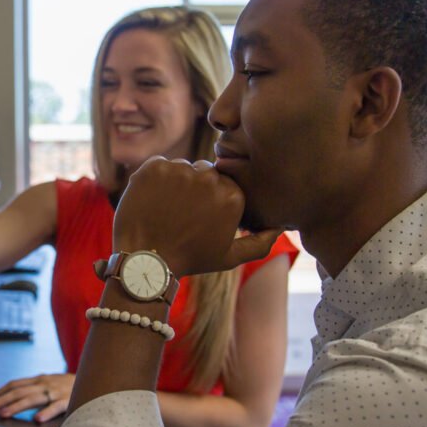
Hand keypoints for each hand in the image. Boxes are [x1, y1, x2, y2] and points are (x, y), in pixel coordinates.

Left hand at [0, 373, 73, 422]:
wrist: (93, 380)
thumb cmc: (67, 385)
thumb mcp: (49, 382)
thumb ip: (33, 388)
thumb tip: (13, 395)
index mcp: (39, 379)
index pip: (15, 384)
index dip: (0, 392)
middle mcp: (44, 384)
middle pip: (19, 391)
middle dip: (1, 400)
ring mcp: (55, 392)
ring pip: (32, 399)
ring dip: (16, 407)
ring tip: (4, 414)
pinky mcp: (68, 400)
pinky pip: (56, 407)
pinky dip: (46, 412)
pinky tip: (37, 419)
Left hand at [114, 158, 280, 277]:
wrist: (146, 261)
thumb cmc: (190, 259)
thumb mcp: (230, 257)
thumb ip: (260, 243)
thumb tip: (280, 227)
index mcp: (232, 195)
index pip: (223, 184)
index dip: (210, 200)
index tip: (198, 217)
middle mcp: (209, 178)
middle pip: (204, 172)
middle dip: (195, 188)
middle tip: (181, 214)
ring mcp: (181, 170)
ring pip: (181, 168)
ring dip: (174, 183)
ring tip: (165, 210)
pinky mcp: (154, 167)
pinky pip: (159, 165)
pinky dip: (154, 180)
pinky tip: (152, 202)